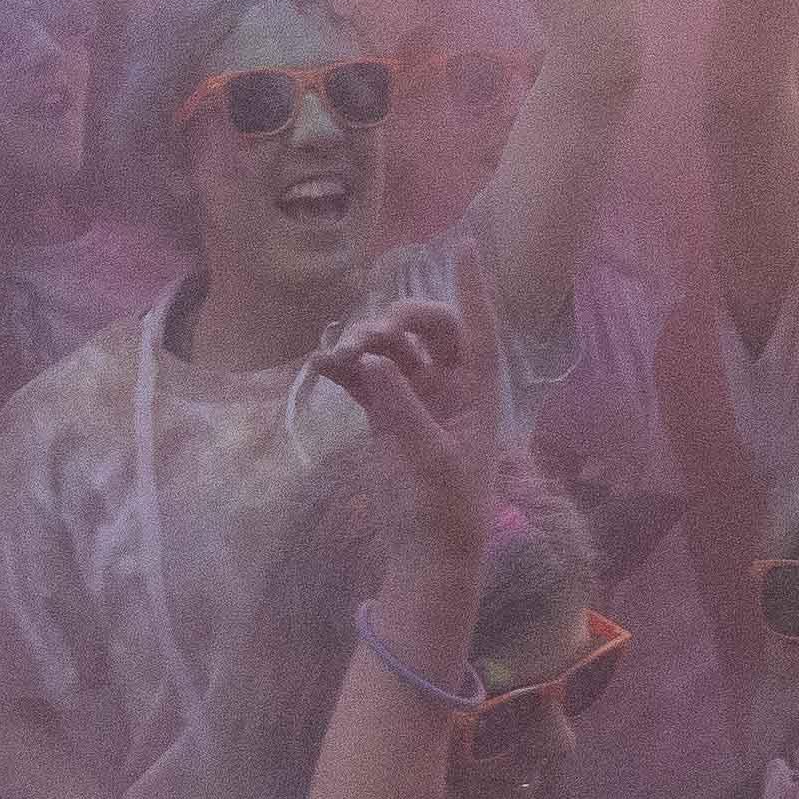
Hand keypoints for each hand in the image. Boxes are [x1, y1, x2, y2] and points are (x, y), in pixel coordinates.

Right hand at [303, 294, 511, 571]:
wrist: (427, 552)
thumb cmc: (448, 510)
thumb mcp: (432, 459)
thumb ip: (403, 408)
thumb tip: (371, 360)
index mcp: (477, 392)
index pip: (477, 330)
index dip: (472, 290)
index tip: (465, 246)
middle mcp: (448, 386)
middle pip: (427, 331)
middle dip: (400, 321)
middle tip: (372, 334)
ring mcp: (414, 398)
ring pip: (389, 351)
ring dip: (365, 343)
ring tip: (340, 352)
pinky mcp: (383, 416)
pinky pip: (362, 379)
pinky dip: (343, 369)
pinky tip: (322, 364)